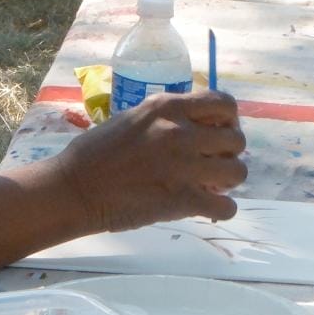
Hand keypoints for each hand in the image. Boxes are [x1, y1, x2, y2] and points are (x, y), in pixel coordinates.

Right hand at [55, 89, 245, 232]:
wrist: (75, 188)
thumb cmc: (98, 152)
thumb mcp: (137, 118)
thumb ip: (170, 118)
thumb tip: (201, 127)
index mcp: (168, 107)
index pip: (224, 103)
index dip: (228, 120)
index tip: (217, 132)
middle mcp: (181, 132)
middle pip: (237, 139)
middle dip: (228, 152)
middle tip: (212, 164)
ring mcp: (184, 166)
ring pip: (238, 172)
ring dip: (228, 181)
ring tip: (211, 186)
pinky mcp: (182, 200)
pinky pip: (226, 207)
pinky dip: (221, 211)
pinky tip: (208, 209)